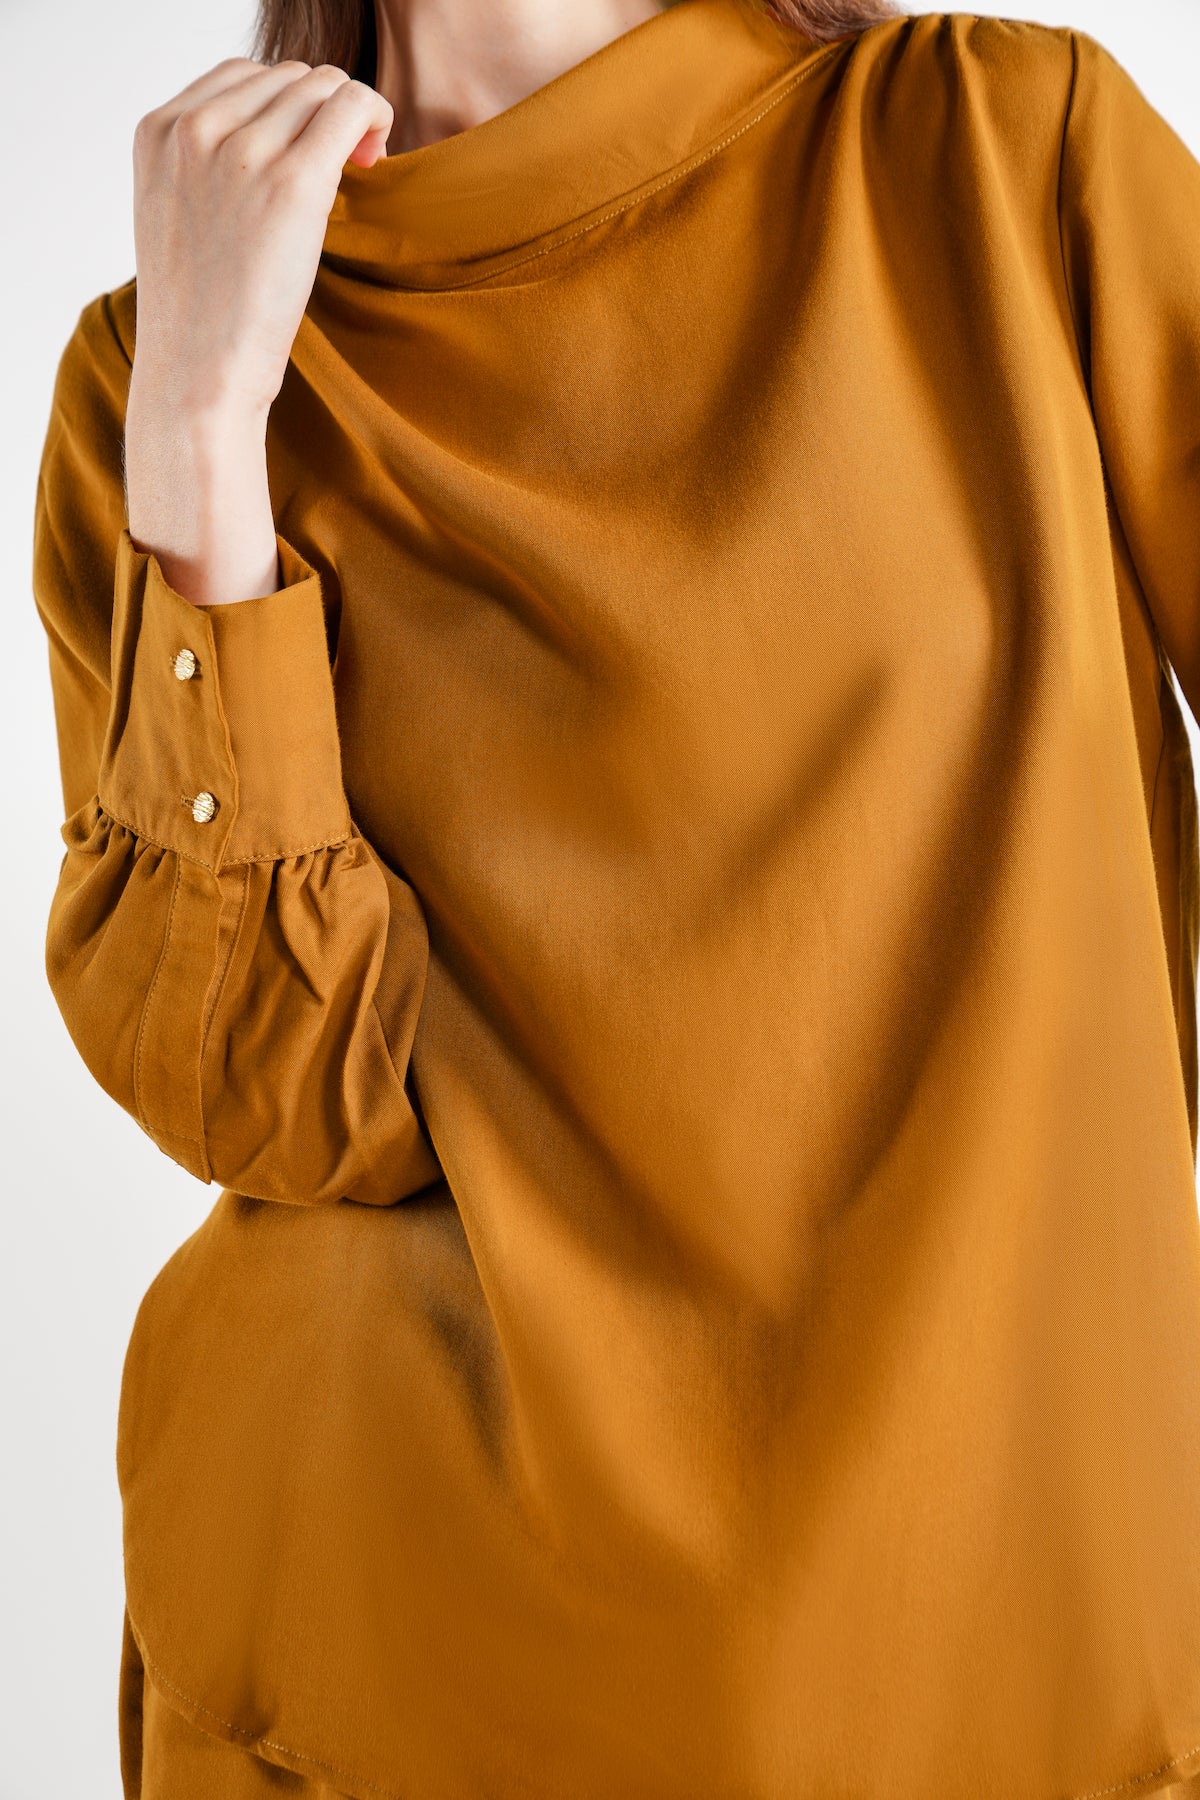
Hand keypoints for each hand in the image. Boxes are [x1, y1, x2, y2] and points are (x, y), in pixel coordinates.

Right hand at [130, 57, 390, 422]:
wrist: (197, 372)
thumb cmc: (198, 314)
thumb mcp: (177, 216)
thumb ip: (207, 163)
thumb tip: (277, 133)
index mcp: (159, 131)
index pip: (242, 75)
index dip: (287, 104)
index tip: (308, 147)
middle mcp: (195, 130)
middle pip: (288, 78)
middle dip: (324, 110)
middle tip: (346, 160)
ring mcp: (242, 152)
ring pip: (323, 88)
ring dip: (353, 116)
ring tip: (362, 163)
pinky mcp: (292, 183)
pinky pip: (350, 106)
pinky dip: (374, 114)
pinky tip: (376, 153)